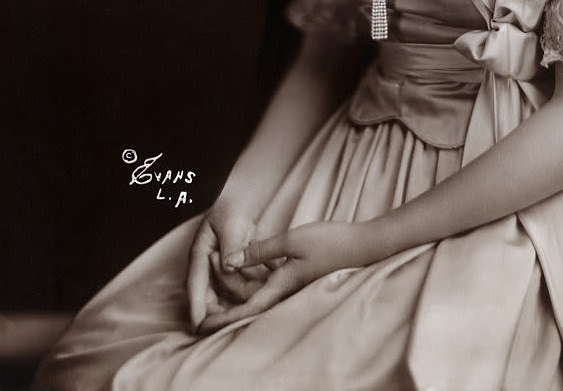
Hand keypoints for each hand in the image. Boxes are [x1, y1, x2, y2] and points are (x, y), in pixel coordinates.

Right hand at [186, 199, 266, 331]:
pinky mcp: (234, 271)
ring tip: (262, 297)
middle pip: (210, 299)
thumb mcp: (228, 224)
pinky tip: (269, 281)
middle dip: (223, 312)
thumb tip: (229, 266)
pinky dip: (255, 285)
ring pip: (229, 295)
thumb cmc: (230, 209)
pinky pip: (242, 286)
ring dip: (244, 296)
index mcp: (200, 256)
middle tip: (240, 320)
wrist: (240, 200)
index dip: (196, 308)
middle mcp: (208, 267)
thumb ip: (230, 245)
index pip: (195, 286)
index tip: (199, 328)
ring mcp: (220, 271)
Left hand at [197, 221, 369, 333]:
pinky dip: (251, 274)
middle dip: (222, 287)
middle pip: (245, 300)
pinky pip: (267, 282)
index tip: (198, 322)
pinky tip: (247, 261)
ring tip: (219, 258)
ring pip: (255, 290)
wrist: (364, 246)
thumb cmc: (330, 242)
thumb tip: (230, 262)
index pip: (242, 312)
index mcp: (279, 289)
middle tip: (207, 260)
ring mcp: (292, 287)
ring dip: (235, 278)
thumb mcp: (291, 240)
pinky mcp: (298, 278)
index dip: (219, 318)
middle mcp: (283, 293)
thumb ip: (259, 251)